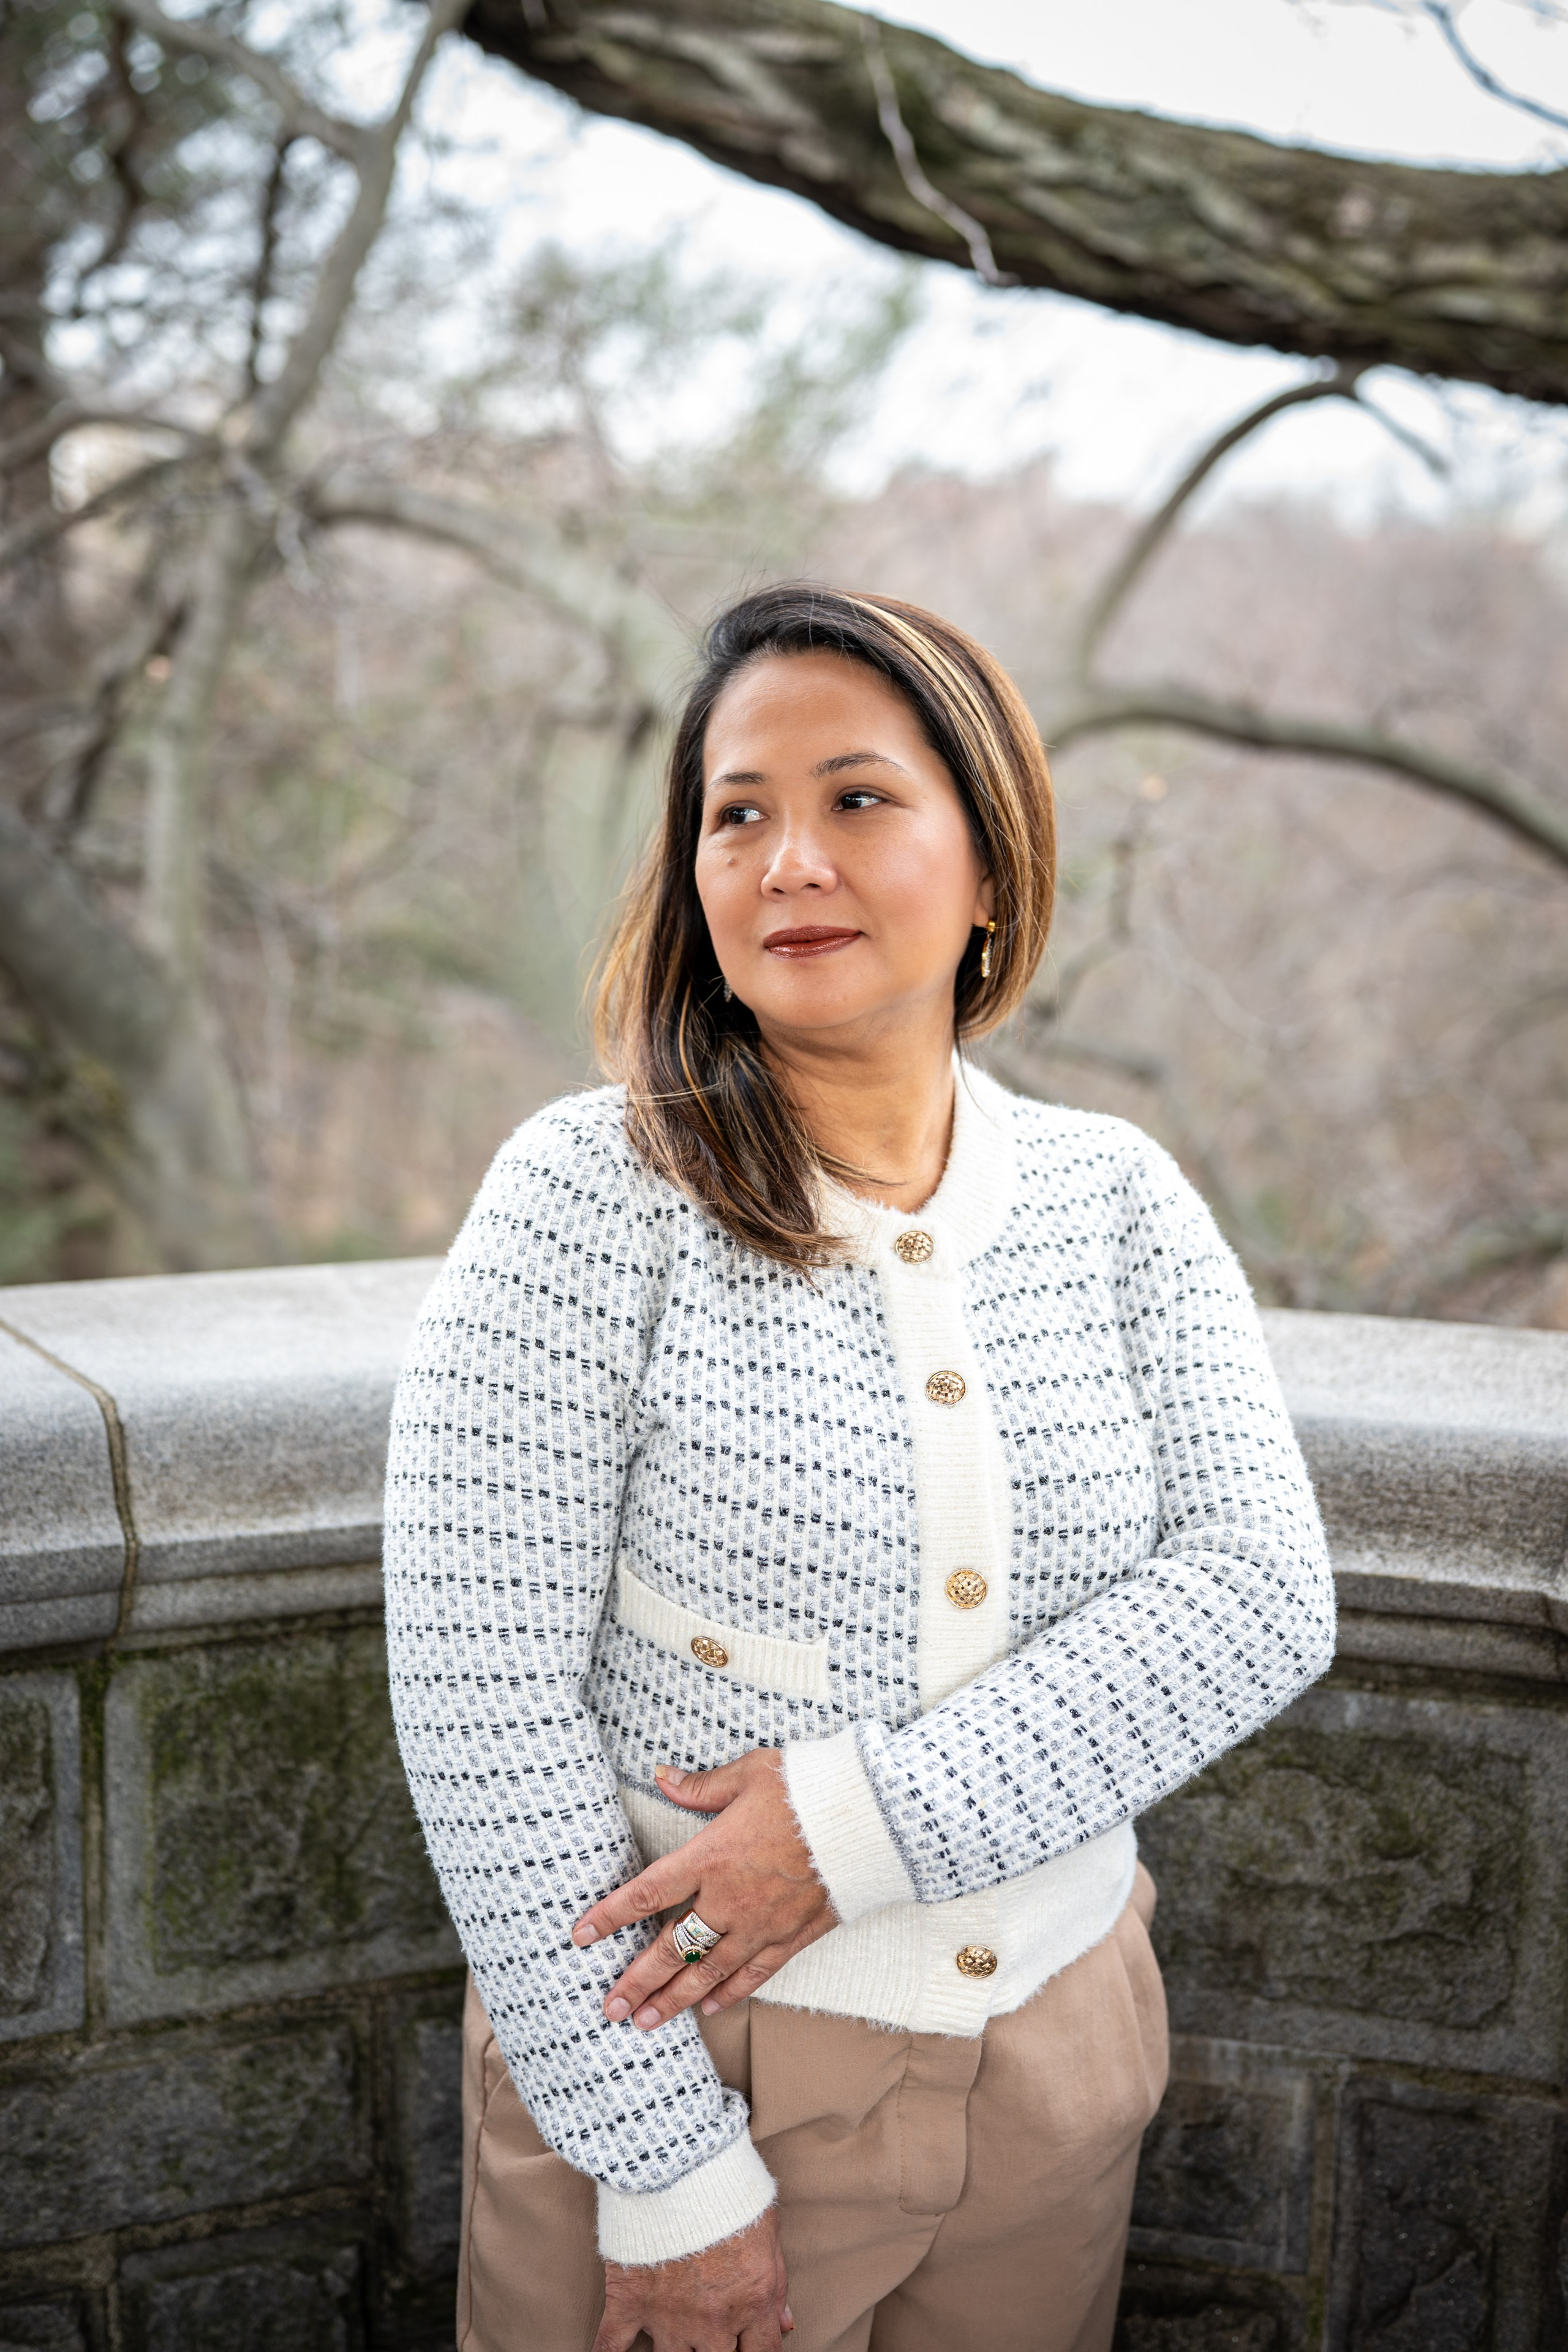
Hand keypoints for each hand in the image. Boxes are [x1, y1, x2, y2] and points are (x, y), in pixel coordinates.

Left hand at [572, 1747, 836, 2028]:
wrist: (868, 1816)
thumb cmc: (806, 1787)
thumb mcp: (748, 1773)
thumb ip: (702, 1786)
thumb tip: (661, 1777)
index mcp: (711, 1857)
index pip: (648, 1893)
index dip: (610, 1917)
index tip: (580, 1936)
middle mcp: (730, 1899)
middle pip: (672, 1948)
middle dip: (637, 1980)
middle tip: (610, 2007)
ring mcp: (763, 1923)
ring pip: (709, 1972)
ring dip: (674, 2000)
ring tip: (646, 2023)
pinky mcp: (795, 1935)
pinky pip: (755, 1973)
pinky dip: (730, 1992)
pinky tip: (710, 2007)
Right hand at [593, 2206, 792, 2351]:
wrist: (679, 2165)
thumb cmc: (728, 2189)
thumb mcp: (767, 2230)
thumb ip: (775, 2284)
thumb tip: (784, 2323)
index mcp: (751, 2302)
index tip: (749, 2349)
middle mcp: (711, 2320)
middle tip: (711, 2334)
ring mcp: (668, 2316)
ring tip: (675, 2339)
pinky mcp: (630, 2302)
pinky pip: (612, 2345)